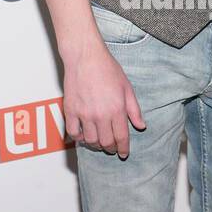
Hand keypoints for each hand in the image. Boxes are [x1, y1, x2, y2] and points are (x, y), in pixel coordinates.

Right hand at [63, 37, 145, 157]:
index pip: (121, 137)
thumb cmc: (108, 69)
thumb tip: (141, 126)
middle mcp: (100, 114)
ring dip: (96, 145)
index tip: (123, 154)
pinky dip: (79, 138)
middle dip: (110, 148)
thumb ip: (134, 110)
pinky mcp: (71, 110)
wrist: (85, 57)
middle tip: (111, 147)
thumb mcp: (127, 88)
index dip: (123, 149)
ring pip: (90, 140)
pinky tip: (83, 135)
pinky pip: (73, 132)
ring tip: (98, 142)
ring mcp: (84, 114)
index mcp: (117, 109)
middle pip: (106, 142)